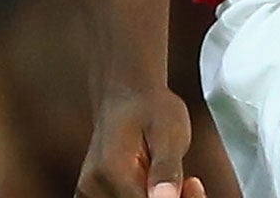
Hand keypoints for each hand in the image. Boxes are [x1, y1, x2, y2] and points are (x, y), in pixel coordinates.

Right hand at [78, 86, 206, 197]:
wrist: (126, 93)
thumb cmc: (150, 107)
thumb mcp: (169, 131)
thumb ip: (166, 168)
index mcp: (112, 171)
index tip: (190, 184)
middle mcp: (93, 187)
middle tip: (188, 182)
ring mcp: (89, 192)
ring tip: (173, 179)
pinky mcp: (91, 194)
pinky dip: (143, 196)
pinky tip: (155, 185)